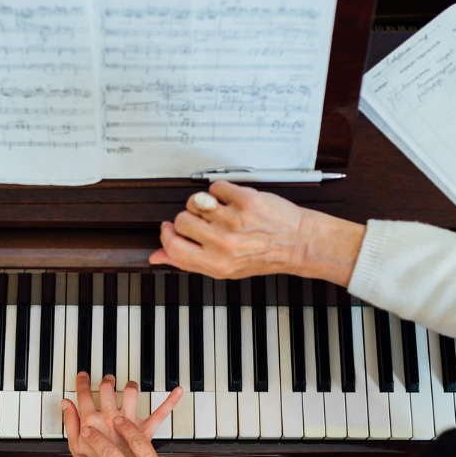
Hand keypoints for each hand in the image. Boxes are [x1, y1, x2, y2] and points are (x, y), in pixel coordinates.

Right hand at [63, 372, 182, 456]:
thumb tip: (67, 404)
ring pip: (130, 393)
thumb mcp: (75, 447)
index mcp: (91, 421)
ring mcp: (129, 423)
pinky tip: (178, 391)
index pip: (84, 395)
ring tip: (129, 385)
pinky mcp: (145, 430)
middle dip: (107, 381)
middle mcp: (110, 417)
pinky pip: (160, 413)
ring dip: (129, 386)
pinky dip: (170, 401)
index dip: (82, 383)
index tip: (83, 376)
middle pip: (107, 388)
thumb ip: (70, 423)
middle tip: (107, 380)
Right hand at [149, 180, 365, 286]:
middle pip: (181, 220)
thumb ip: (188, 262)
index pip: (173, 246)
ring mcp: (234, 221)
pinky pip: (216, 187)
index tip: (170, 229)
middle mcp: (223, 244)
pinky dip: (222, 192)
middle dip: (189, 218)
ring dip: (204, 203)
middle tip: (205, 222)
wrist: (298, 243)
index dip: (167, 235)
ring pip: (196, 201)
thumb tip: (157, 258)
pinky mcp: (245, 200)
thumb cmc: (263, 257)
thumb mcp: (224, 269)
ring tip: (219, 210)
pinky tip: (233, 201)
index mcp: (215, 263)